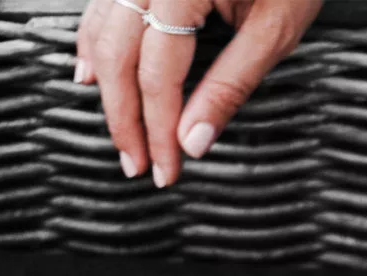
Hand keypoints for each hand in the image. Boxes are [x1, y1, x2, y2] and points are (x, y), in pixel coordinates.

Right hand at [76, 0, 320, 185]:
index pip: (157, 75)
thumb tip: (194, 142)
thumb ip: (229, 87)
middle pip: (118, 54)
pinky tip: (93, 71)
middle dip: (125, 118)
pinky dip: (97, 41)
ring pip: (102, 28)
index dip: (158, 129)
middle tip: (138, 165)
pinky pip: (104, 4)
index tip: (166, 170)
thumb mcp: (273, 32)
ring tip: (118, 132)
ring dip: (106, 85)